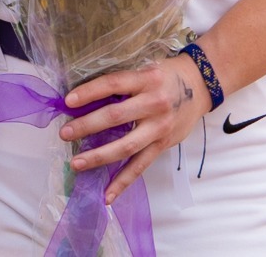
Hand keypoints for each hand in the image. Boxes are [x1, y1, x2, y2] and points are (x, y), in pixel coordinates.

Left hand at [58, 55, 212, 202]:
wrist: (200, 86)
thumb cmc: (165, 76)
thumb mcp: (145, 70)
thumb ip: (122, 83)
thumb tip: (84, 99)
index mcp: (146, 79)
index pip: (113, 84)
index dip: (89, 92)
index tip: (67, 102)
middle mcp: (154, 103)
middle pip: (116, 117)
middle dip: (87, 126)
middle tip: (65, 133)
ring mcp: (159, 128)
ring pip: (126, 146)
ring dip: (99, 157)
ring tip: (76, 163)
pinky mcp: (162, 145)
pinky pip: (140, 166)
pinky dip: (122, 182)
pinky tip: (107, 195)